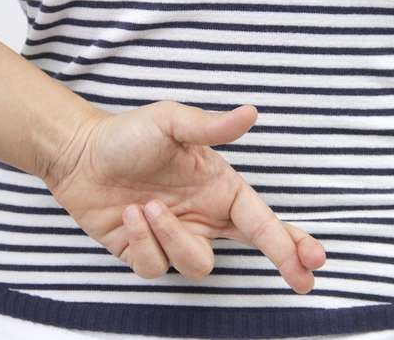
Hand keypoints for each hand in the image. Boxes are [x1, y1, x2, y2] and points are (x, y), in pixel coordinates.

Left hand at [43, 100, 325, 293]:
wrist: (80, 155)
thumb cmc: (129, 136)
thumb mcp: (171, 123)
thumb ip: (211, 127)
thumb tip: (251, 113)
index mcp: (217, 188)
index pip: (261, 218)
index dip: (289, 240)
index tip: (314, 258)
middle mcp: (203, 215)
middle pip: (250, 248)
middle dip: (279, 261)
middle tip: (300, 279)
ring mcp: (175, 236)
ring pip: (197, 263)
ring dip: (172, 236)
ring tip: (145, 205)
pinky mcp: (145, 252)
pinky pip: (155, 266)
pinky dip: (141, 240)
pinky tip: (126, 214)